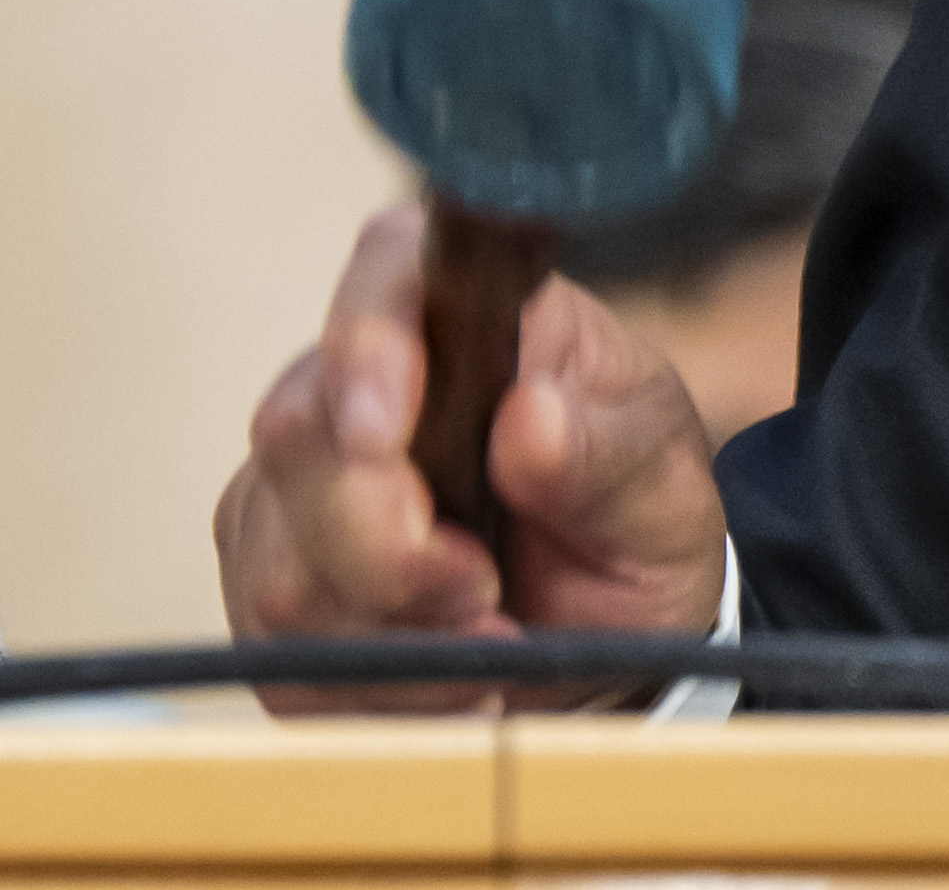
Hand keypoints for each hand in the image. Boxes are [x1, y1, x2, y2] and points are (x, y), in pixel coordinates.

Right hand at [214, 204, 728, 711]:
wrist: (613, 628)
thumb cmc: (636, 518)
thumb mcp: (662, 484)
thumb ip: (607, 453)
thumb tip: (533, 417)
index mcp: (469, 317)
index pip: (387, 275)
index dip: (366, 346)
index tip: (384, 435)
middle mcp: (357, 388)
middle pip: (300, 439)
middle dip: (388, 544)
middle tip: (484, 590)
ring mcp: (296, 492)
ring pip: (281, 566)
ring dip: (396, 629)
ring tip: (494, 634)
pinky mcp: (273, 588)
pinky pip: (282, 652)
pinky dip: (381, 684)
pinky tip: (452, 678)